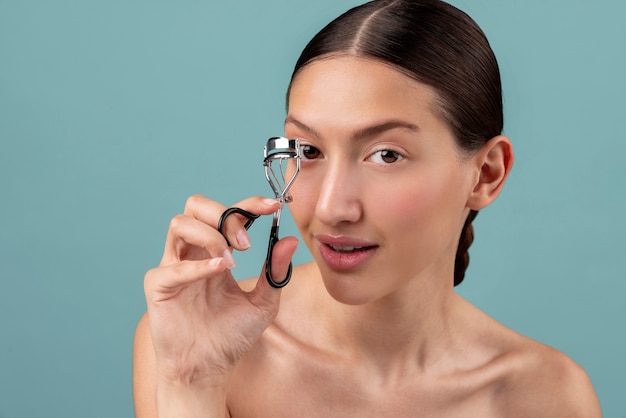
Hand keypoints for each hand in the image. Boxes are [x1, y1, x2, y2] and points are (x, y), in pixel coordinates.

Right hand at [143, 195, 297, 385]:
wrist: (210, 370)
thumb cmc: (231, 336)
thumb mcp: (263, 303)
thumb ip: (275, 272)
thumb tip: (289, 240)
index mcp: (216, 252)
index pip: (227, 213)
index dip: (249, 204)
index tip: (273, 206)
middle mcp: (193, 253)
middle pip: (195, 206)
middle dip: (224, 214)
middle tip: (246, 241)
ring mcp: (173, 267)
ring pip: (179, 224)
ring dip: (211, 235)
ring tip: (232, 261)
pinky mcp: (158, 287)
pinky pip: (172, 267)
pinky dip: (197, 265)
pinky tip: (221, 270)